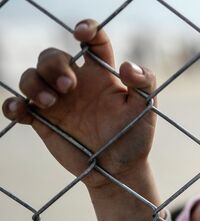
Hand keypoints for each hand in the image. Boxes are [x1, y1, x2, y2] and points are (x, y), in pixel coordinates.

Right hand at [1, 19, 160, 220]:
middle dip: (54, 65)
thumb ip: (144, 83)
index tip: (81, 34)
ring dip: (34, 83)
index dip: (87, 30)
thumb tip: (127, 65)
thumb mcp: (146, 109)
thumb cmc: (135, 136)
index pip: (94, 43)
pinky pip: (18, 106)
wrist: (119, 170)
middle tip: (68, 87)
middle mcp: (77, 82)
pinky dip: (13, 105)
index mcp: (102, 74)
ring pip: (30, 76)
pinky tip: (22, 111)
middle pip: (52, 56)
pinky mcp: (43, 121)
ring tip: (52, 103)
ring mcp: (57, 101)